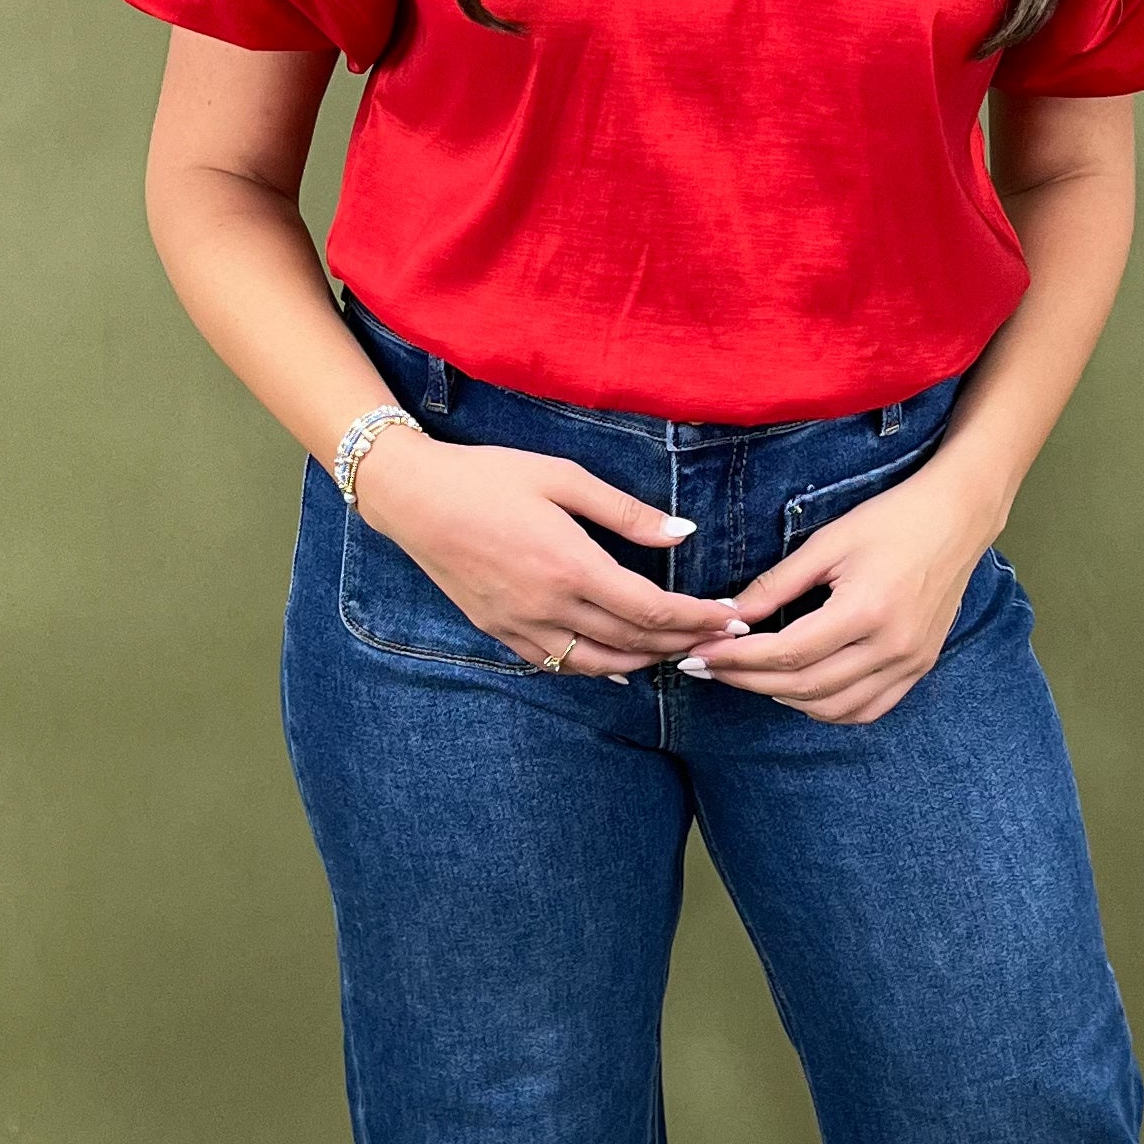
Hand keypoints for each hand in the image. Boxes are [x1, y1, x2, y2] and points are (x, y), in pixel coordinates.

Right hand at [350, 424, 751, 677]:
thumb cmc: (488, 476)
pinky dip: (598, 667)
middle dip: (685, 641)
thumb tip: (683, 534)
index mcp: (571, 566)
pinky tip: (619, 663)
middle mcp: (549, 606)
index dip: (698, 618)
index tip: (731, 617)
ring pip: (600, 662)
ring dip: (647, 661)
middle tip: (722, 638)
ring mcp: (522, 625)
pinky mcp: (500, 631)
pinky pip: (560, 664)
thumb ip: (625, 512)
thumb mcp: (562, 478)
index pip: (652, 609)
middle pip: (634, 639)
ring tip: (679, 650)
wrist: (412, 497)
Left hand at [672, 464, 995, 723]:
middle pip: (804, 686)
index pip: (787, 652)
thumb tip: (727, 614)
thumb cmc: (892, 519)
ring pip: (833, 707)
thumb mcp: (828, 542)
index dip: (736, 658)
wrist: (958, 517)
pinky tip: (800, 690)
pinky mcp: (919, 667)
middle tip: (708, 666)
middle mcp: (892, 646)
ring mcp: (911, 663)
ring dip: (783, 698)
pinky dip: (826, 708)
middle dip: (747, 679)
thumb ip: (776, 584)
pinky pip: (866, 709)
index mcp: (866, 610)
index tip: (698, 654)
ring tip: (748, 674)